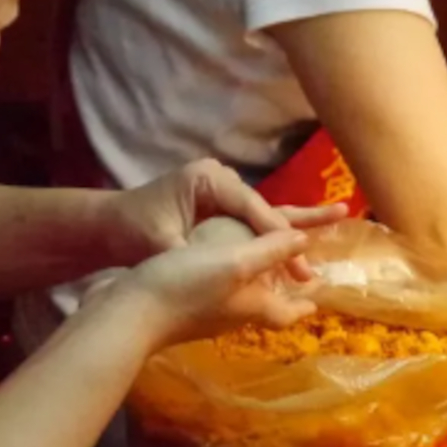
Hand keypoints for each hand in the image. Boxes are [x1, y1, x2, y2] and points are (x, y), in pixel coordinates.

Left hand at [98, 159, 345, 281]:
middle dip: (293, 232)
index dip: (276, 236)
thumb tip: (233, 267)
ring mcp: (221, 192)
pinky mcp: (219, 206)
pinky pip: (253, 220)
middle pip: (265, 208)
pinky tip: (304, 237)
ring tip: (339, 216)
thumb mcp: (163, 243)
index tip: (297, 261)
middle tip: (323, 250)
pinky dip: (274, 233)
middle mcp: (220, 179)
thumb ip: (201, 253)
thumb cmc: (131, 231)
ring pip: (264, 212)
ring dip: (292, 229)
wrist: (107, 226)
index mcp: (208, 180)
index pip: (253, 208)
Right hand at [114, 226, 317, 350]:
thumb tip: (305, 239)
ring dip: (252, 286)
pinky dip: (222, 279)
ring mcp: (204, 314)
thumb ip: (271, 251)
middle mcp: (231, 315)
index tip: (315, 301)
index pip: (287, 313)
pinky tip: (212, 265)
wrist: (126, 312)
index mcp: (251, 307)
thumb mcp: (235, 262)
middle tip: (290, 277)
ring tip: (256, 268)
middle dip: (280, 293)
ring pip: (238, 300)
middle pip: (264, 307)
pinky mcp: (180, 307)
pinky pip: (211, 292)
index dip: (303, 306)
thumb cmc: (186, 286)